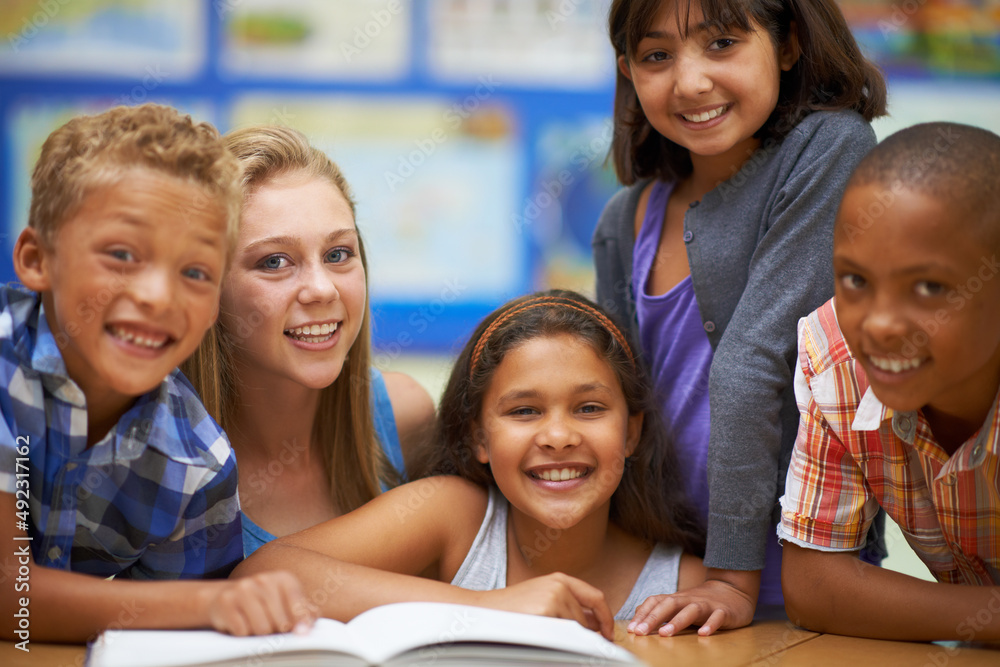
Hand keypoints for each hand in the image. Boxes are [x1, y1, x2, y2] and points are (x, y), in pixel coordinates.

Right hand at [205, 571, 316, 635]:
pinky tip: (240, 621)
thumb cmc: (260, 602)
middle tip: (270, 624)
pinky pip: (242, 631)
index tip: (300, 631)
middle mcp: (264, 579)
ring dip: (259, 633)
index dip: (300, 623)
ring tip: (254, 622)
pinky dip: (243, 633)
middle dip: (277, 630)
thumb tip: (308, 625)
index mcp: (284, 578)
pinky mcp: (226, 601)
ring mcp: (244, 588)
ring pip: (262, 629)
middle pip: (282, 623)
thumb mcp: (284, 601)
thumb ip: (303, 611)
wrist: (223, 595)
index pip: (299, 608)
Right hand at [478, 572, 614, 639]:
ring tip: (540, 633)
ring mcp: (553, 598)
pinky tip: (536, 635)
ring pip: (574, 630)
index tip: (608, 634)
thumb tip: (594, 626)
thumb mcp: (542, 598)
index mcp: (559, 579)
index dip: (606, 618)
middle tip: (568, 643)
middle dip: (582, 636)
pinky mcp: (545, 612)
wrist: (482, 610)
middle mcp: (559, 585)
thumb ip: (567, 605)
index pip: (596, 597)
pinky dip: (556, 642)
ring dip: (564, 639)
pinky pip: (562, 636)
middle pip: (585, 619)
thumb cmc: (511, 609)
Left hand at [628, 571, 757, 636]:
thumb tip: (637, 618)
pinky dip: (710, 625)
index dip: (642, 614)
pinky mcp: (723, 612)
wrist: (732, 590)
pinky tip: (703, 634)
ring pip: (691, 610)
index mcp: (676, 599)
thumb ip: (660, 609)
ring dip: (677, 621)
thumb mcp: (679, 604)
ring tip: (665, 634)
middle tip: (641, 632)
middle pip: (669, 604)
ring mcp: (706, 605)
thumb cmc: (700, 602)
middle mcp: (689, 600)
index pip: (655, 602)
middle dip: (653, 618)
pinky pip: (717, 617)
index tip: (632, 628)